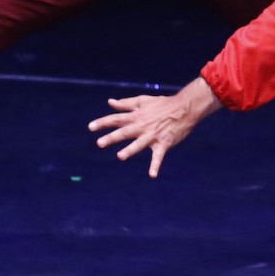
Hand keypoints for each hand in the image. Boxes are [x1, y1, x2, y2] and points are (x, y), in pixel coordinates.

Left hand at [87, 77, 222, 177]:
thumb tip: (110, 102)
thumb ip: (126, 103)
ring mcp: (153, 135)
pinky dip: (155, 166)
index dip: (103, 122)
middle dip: (112, 138)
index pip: (116, 119)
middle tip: (99, 143)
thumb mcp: (143, 100)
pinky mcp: (163, 143)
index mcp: (136, 116)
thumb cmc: (163, 104)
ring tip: (120, 156)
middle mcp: (142, 126)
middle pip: (125, 132)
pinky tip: (152, 175)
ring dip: (130, 150)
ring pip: (139, 144)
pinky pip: (158, 156)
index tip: (90, 127)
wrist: (184, 108)